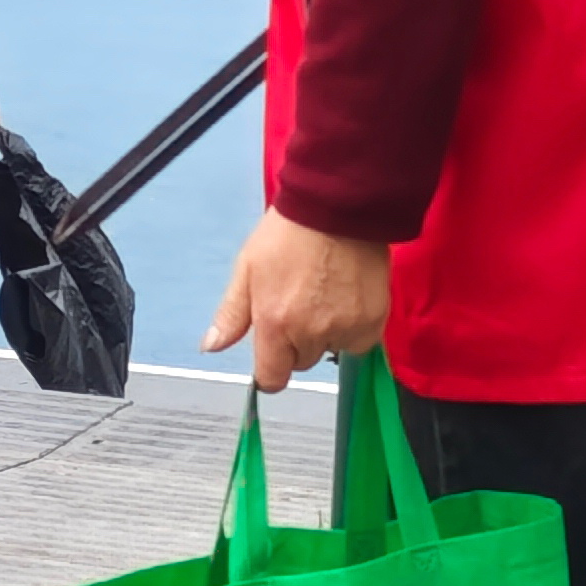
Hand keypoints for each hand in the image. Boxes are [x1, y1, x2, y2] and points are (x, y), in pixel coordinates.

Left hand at [202, 211, 391, 394]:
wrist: (338, 206)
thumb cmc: (287, 233)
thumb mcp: (247, 268)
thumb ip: (231, 314)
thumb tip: (211, 347)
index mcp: (275, 323)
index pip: (272, 378)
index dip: (270, 369)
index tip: (273, 352)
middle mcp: (311, 333)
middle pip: (302, 361)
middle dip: (297, 342)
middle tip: (300, 302)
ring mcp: (346, 329)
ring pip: (332, 350)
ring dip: (327, 335)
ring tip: (325, 294)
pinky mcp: (374, 321)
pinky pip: (360, 342)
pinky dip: (354, 328)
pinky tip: (347, 298)